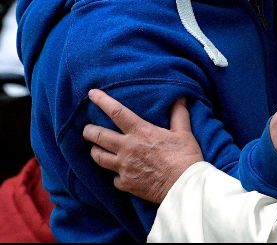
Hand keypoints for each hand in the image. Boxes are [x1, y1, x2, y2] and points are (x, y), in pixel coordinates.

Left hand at [82, 89, 202, 203]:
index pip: (116, 112)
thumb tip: (180, 97)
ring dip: (95, 151)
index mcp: (141, 132)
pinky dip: (116, 175)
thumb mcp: (184, 132)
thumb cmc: (185, 157)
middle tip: (87, 129)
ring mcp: (124, 167)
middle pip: (98, 136)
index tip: (91, 94)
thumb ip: (179, 114)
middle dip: (89, 130)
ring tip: (96, 149)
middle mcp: (127, 148)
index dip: (102, 101)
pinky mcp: (126, 184)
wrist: (184, 185)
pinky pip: (114, 178)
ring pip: (98, 157)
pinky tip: (120, 174)